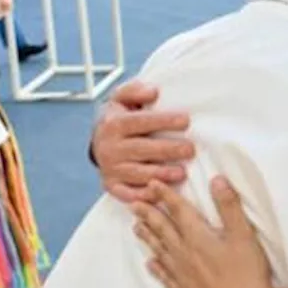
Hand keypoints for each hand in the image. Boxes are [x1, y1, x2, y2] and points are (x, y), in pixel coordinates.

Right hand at [91, 80, 193, 201]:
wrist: (98, 141)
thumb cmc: (118, 117)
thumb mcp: (121, 98)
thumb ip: (135, 91)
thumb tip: (152, 92)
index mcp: (113, 124)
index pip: (141, 122)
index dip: (163, 121)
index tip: (186, 120)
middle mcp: (109, 148)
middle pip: (141, 149)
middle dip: (167, 150)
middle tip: (190, 149)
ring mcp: (110, 168)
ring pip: (136, 174)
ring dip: (160, 174)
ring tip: (181, 173)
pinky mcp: (111, 185)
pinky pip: (127, 194)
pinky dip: (143, 196)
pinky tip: (160, 195)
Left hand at [132, 178, 287, 287]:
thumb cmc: (248, 273)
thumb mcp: (244, 235)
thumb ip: (229, 206)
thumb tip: (217, 179)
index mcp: (198, 237)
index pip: (178, 211)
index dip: (165, 195)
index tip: (152, 184)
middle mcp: (184, 255)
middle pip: (162, 230)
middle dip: (148, 214)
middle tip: (133, 203)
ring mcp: (182, 276)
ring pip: (160, 251)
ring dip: (148, 237)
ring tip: (136, 226)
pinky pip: (164, 277)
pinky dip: (156, 267)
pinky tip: (151, 263)